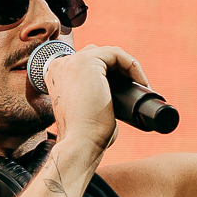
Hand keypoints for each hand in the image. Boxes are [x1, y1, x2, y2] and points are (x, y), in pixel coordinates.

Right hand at [40, 43, 147, 157]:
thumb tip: (116, 93)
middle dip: (119, 69)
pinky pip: (116, 53)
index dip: (111, 74)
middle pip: (97, 56)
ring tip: (140, 86)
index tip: (127, 90)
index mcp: (56, 77)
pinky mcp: (86, 61)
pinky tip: (140, 82)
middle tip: (135, 88)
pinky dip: (132, 66)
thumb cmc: (86, 135)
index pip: (87, 64)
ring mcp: (71, 61)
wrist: (80, 143)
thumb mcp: (87, 109)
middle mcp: (59, 65)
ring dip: (128, 67)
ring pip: (108, 53)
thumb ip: (92, 95)